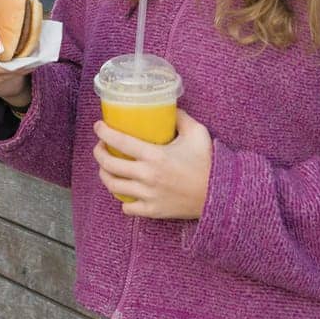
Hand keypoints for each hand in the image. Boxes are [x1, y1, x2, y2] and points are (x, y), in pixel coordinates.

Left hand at [92, 109, 211, 218]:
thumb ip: (180, 118)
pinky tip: (126, 192)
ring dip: (105, 175)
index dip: (104, 132)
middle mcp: (147, 176)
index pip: (119, 141)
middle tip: (100, 146)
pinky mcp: (153, 211)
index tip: (98, 126)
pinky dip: (123, 200)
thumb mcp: (197, 133)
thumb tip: (168, 107)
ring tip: (106, 168)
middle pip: (109, 165)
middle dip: (99, 153)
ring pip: (114, 186)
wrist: (221, 195)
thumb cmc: (208, 162)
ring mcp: (148, 196)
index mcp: (154, 155)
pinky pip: (128, 208)